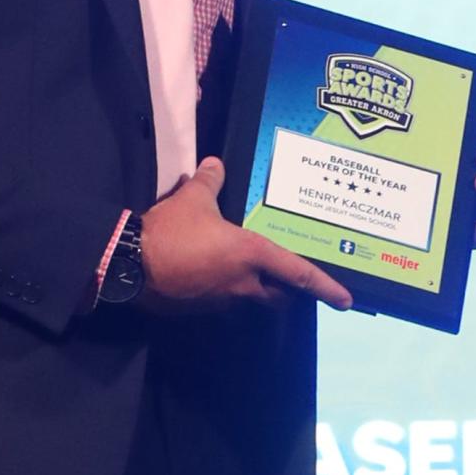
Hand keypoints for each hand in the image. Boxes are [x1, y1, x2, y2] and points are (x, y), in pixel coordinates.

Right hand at [139, 157, 352, 311]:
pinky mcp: (200, 310)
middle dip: (289, 290)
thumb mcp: (192, 198)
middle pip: (280, 295)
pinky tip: (210, 273)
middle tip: (292, 278)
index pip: (298, 273)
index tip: (346, 300)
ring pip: (251, 299)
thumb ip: (209, 182)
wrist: (130, 266)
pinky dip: (224, 289)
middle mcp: (244, 283)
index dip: (325, 287)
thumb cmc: (171, 231)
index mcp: (250, 255)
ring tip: (246, 269)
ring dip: (256, 288)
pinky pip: (223, 301)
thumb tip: (215, 164)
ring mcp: (222, 301)